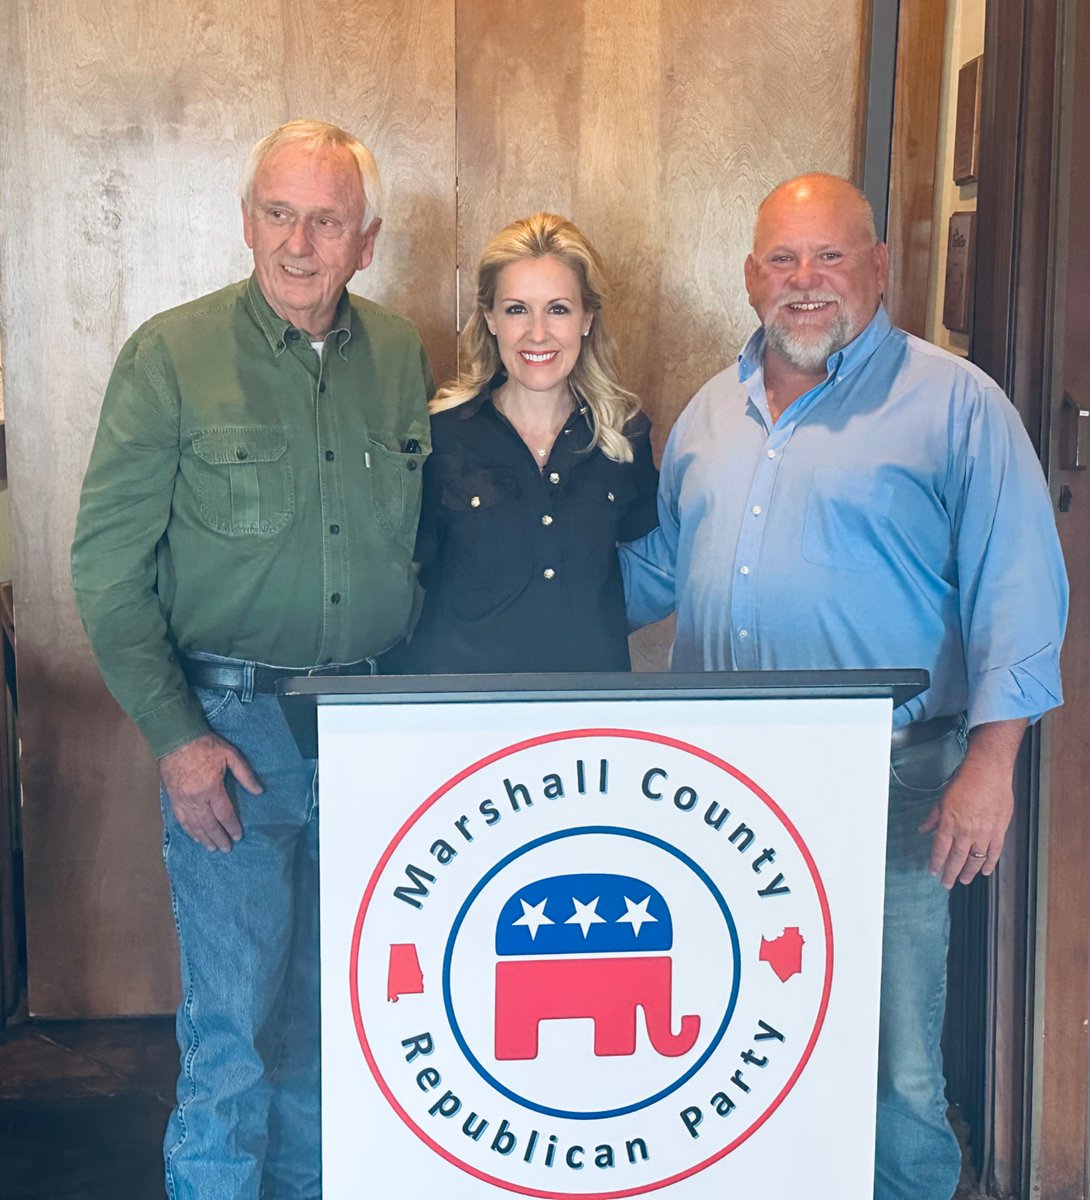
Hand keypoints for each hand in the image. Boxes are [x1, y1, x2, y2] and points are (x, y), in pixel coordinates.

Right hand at [159, 733, 262, 851]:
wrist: (176, 738)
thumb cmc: (205, 745)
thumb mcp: (230, 755)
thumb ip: (245, 774)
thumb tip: (259, 791)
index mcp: (212, 788)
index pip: (224, 814)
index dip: (232, 827)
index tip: (238, 837)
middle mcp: (196, 798)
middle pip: (209, 824)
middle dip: (218, 838)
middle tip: (226, 849)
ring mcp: (182, 800)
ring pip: (194, 825)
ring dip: (203, 838)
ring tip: (211, 848)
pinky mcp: (172, 798)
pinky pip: (181, 820)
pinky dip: (188, 830)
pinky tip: (194, 836)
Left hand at [919, 718, 1025, 887]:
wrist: (988, 771)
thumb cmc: (965, 780)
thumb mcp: (943, 798)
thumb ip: (934, 817)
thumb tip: (924, 829)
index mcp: (949, 823)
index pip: (940, 850)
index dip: (936, 863)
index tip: (933, 872)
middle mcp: (966, 831)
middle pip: (957, 858)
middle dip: (951, 873)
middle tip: (947, 883)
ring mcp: (984, 832)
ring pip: (975, 859)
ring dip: (969, 871)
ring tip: (964, 880)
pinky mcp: (999, 830)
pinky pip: (994, 852)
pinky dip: (990, 863)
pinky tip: (986, 871)